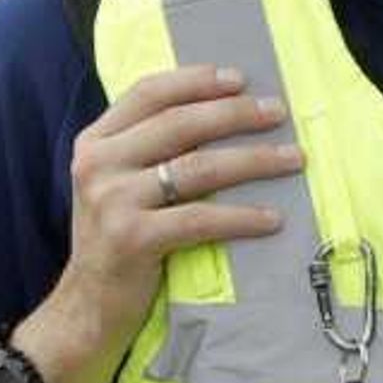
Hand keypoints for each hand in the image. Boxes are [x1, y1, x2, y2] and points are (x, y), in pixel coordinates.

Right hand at [31, 65, 302, 382]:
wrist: (89, 304)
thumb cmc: (120, 237)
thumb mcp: (121, 182)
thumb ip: (151, 148)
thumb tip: (225, 112)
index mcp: (95, 141)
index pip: (148, 92)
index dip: (196, 81)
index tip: (240, 79)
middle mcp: (98, 164)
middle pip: (180, 123)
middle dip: (236, 114)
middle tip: (279, 112)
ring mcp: (112, 201)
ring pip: (198, 168)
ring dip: (254, 161)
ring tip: (293, 159)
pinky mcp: (132, 239)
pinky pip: (201, 219)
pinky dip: (242, 217)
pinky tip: (272, 218)